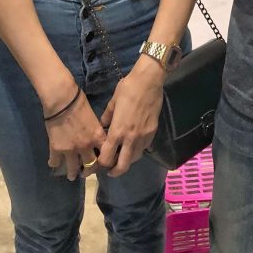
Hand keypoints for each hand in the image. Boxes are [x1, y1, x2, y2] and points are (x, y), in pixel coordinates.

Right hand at [45, 87, 106, 180]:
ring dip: (73, 173)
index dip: (104, 161)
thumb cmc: (79, 102)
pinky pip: (55, 162)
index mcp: (97, 137)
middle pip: (90, 166)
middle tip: (86, 172)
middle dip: (88, 171)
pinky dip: (54, 164)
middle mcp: (85, 147)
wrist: (62, 100)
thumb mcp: (93, 117)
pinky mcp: (56, 150)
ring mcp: (70, 150)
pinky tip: (54, 164)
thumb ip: (95, 130)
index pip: (105, 155)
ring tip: (72, 175)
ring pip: (73, 170)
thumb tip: (95, 136)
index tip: (102, 163)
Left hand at [97, 57, 165, 176]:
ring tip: (123, 155)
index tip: (99, 162)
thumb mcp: (113, 102)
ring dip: (127, 160)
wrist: (149, 81)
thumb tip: (104, 126)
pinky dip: (138, 150)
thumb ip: (107, 117)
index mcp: (117, 131)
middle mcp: (130, 138)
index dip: (102, 163)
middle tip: (110, 170)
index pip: (107, 158)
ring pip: (135, 158)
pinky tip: (134, 143)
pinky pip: (144, 148)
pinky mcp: (153, 132)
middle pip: (122, 166)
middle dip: (115, 171)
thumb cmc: (128, 88)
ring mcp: (143, 136)